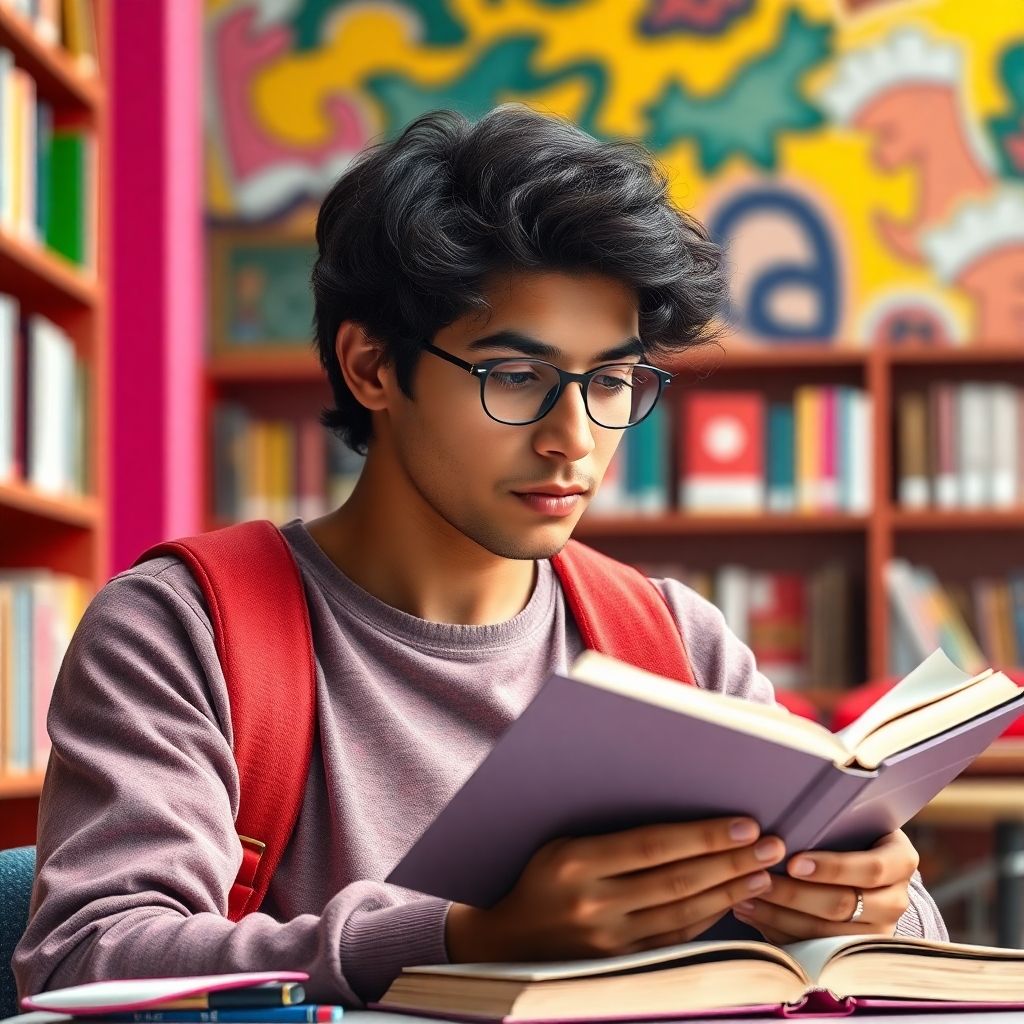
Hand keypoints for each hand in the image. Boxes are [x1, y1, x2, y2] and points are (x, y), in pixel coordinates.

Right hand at [445, 818, 786, 961]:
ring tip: (764, 870)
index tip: (744, 823)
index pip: (653, 846)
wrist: (503, 942)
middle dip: (730, 861)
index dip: (702, 835)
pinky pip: (675, 940)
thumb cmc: (537, 876)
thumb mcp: (561, 843)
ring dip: (729, 890)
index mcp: (575, 861)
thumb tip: (678, 810)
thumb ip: (612, 831)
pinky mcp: (619, 966)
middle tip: (772, 844)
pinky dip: (708, 919)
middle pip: (677, 881)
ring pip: (683, 913)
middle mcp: (592, 903)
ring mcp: (607, 941)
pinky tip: (733, 899)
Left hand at [732, 829, 918, 942]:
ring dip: (780, 914)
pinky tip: (751, 912)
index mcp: (900, 861)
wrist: (862, 867)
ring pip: (825, 932)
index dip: (831, 868)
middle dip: (794, 893)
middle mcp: (896, 900)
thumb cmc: (849, 832)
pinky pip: (813, 947)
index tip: (793, 862)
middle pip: (843, 904)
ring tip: (745, 896)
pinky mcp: (853, 950)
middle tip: (759, 879)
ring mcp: (877, 931)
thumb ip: (831, 821)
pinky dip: (778, 930)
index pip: (871, 869)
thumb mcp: (851, 822)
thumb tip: (784, 816)